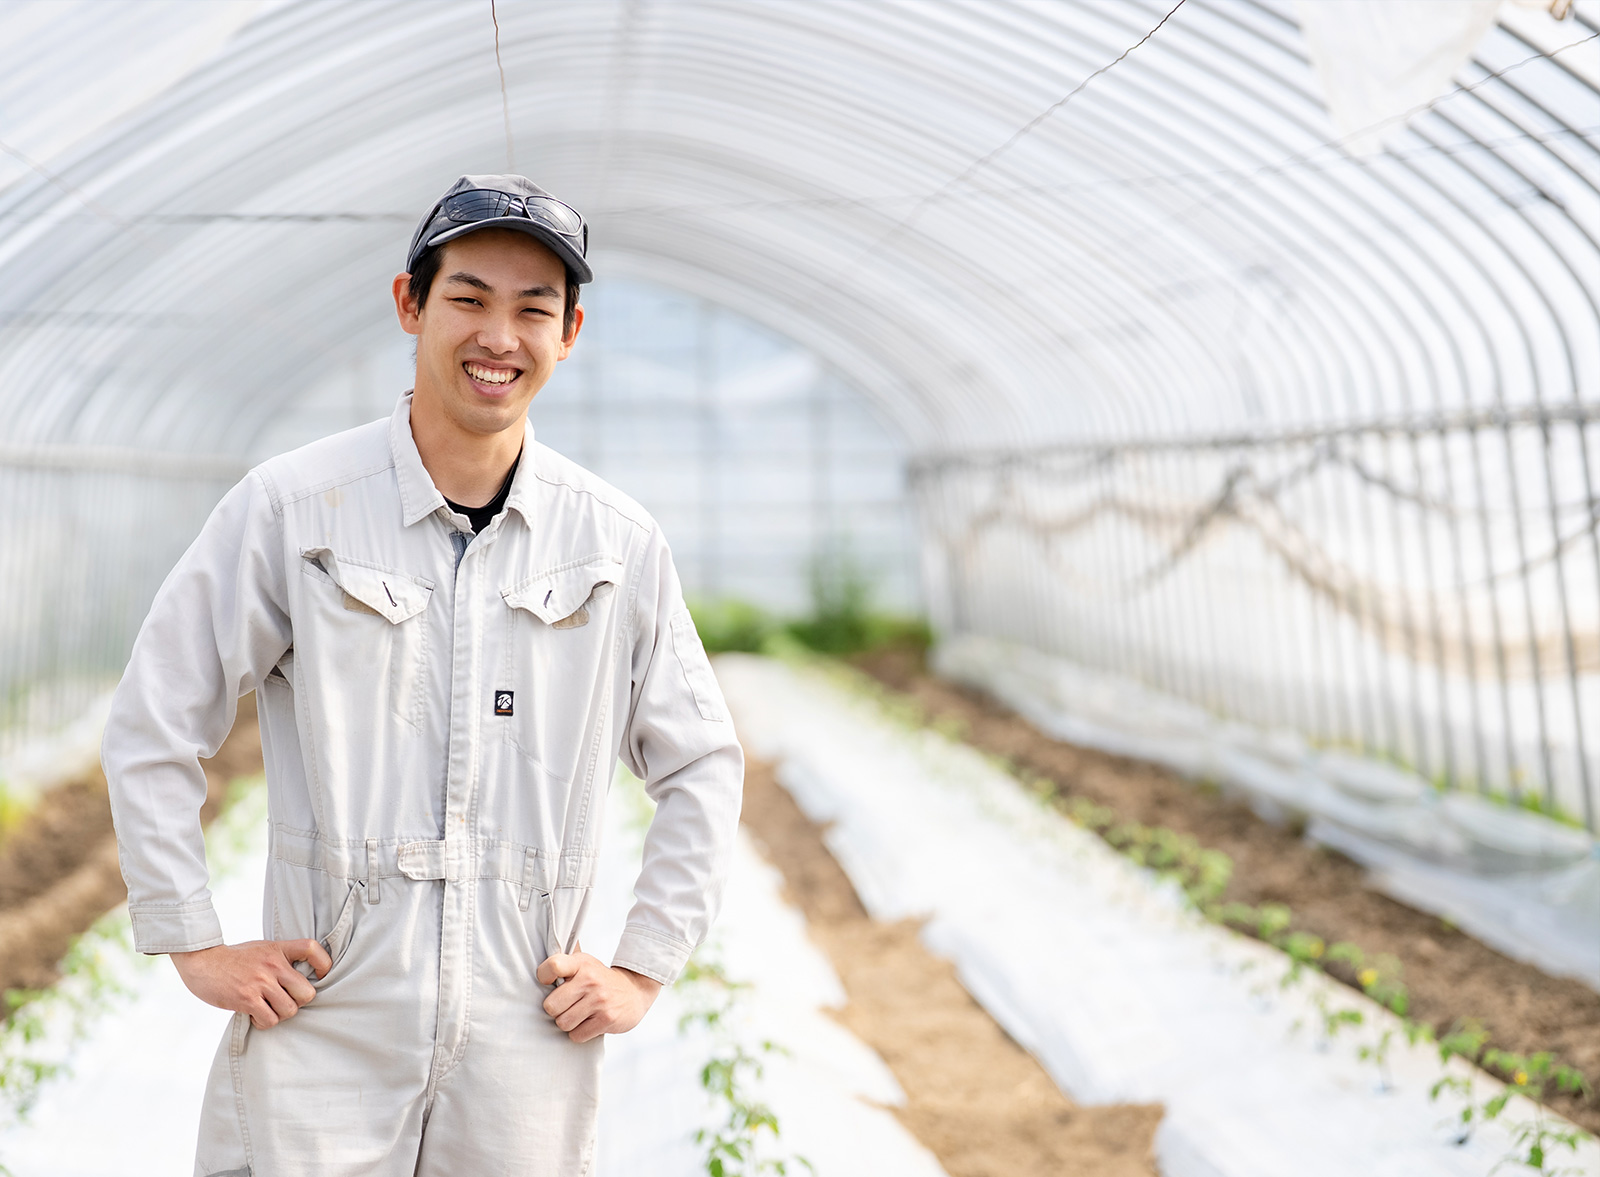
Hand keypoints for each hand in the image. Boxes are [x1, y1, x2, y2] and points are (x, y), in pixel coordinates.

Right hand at [170, 939, 330, 1029]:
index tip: (320, 975)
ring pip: (289, 1010)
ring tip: (268, 1009)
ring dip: (281, 1015)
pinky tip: (256, 1016)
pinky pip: (269, 1020)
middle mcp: (273, 965)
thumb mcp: (261, 948)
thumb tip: (300, 976)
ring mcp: (260, 982)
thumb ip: (280, 959)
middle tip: (286, 1001)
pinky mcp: (246, 999)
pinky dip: (264, 1022)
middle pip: (307, 992)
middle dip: (299, 1002)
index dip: (324, 963)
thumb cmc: (233, 958)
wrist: (201, 961)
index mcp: (278, 949)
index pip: (312, 948)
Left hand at [537, 952, 661, 1042]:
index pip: (553, 966)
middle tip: (567, 1006)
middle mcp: (590, 979)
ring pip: (563, 1023)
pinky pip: (577, 1035)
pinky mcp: (607, 1019)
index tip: (549, 982)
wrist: (635, 990)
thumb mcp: (585, 964)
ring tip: (579, 1014)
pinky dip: (580, 1033)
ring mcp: (599, 1000)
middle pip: (551, 1006)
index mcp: (581, 964)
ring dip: (568, 1023)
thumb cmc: (599, 979)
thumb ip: (564, 963)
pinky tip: (589, 1023)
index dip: (544, 976)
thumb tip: (538, 951)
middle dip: (556, 1010)